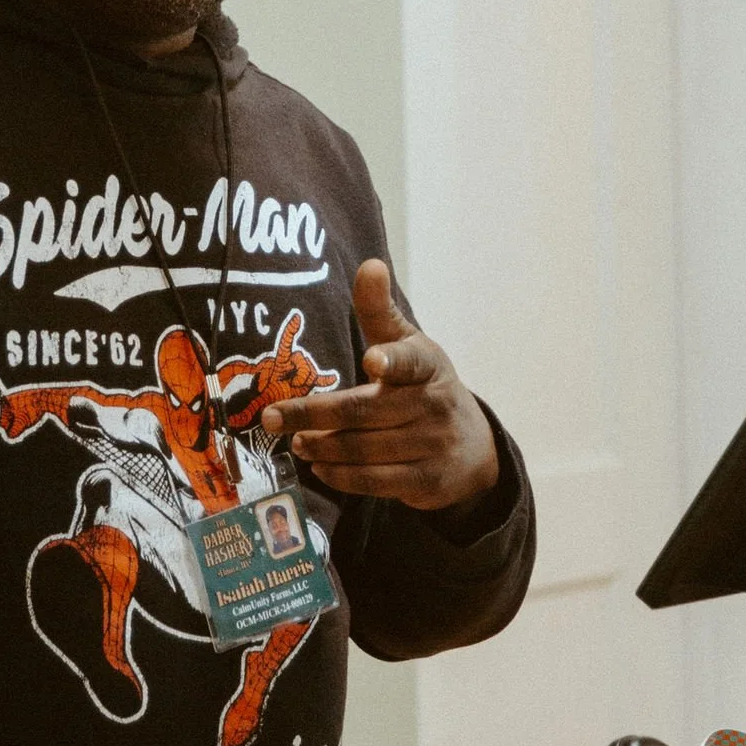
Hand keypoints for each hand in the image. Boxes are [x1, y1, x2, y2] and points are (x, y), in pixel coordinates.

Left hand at [261, 259, 499, 514]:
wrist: (473, 448)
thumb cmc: (424, 388)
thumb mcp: (409, 348)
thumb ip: (380, 312)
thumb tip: (369, 264)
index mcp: (428, 366)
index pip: (411, 361)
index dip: (392, 360)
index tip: (373, 360)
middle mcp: (434, 405)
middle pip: (364, 412)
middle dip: (313, 415)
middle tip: (272, 417)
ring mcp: (433, 446)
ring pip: (364, 450)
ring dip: (322, 448)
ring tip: (295, 442)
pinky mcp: (426, 481)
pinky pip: (375, 481)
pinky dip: (341, 476)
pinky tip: (319, 467)